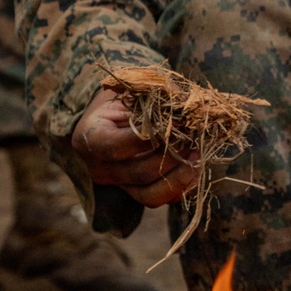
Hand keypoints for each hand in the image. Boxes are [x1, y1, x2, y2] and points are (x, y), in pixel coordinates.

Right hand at [71, 87, 199, 207]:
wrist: (107, 120)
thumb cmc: (120, 100)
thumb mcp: (130, 91)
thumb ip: (154, 97)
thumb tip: (187, 105)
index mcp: (91, 138)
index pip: (119, 146)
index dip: (151, 138)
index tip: (177, 124)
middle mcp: (101, 168)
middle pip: (140, 173)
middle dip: (173, 157)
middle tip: (193, 139)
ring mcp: (117, 184)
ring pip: (151, 195)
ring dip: (180, 177)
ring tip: (198, 156)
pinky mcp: (134, 193)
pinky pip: (160, 199)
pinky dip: (182, 187)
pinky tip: (195, 168)